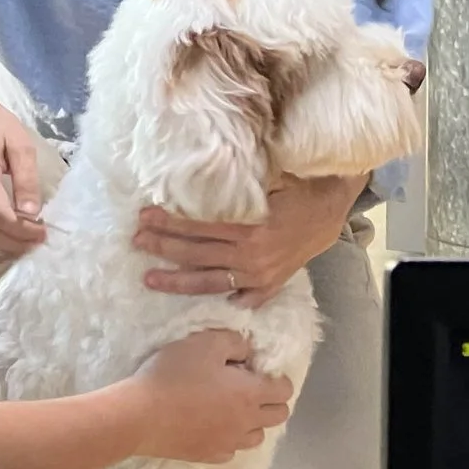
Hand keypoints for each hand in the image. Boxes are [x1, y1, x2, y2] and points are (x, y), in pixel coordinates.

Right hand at [126, 328, 294, 463]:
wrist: (140, 416)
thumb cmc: (174, 374)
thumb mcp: (206, 342)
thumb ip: (235, 342)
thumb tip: (248, 352)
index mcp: (250, 393)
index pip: (285, 390)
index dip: (276, 377)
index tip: (255, 369)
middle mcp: (246, 422)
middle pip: (278, 416)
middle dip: (271, 400)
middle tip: (246, 386)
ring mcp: (228, 443)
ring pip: (257, 436)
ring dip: (252, 422)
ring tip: (230, 408)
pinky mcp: (208, 456)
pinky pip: (231, 450)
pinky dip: (229, 438)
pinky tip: (212, 426)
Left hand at [136, 171, 364, 306]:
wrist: (332, 210)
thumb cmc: (298, 188)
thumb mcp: (269, 177)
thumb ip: (237, 179)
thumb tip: (197, 168)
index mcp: (250, 228)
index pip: (199, 227)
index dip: (170, 222)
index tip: (145, 216)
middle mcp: (251, 256)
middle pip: (197, 254)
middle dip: (163, 247)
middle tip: (137, 241)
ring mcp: (259, 275)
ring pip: (209, 282)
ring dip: (176, 280)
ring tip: (149, 278)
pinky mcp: (269, 285)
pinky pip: (242, 297)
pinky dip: (222, 298)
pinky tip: (197, 300)